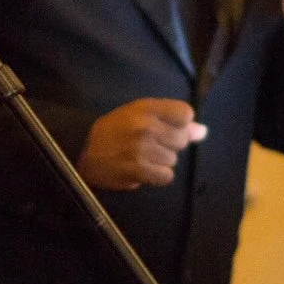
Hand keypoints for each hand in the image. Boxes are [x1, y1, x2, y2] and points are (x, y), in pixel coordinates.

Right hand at [76, 98, 207, 190]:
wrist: (81, 150)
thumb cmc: (113, 130)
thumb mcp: (138, 114)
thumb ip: (170, 119)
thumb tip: (203, 132)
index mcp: (145, 107)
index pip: (185, 113)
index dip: (180, 123)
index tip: (166, 127)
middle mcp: (146, 126)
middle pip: (182, 139)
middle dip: (169, 144)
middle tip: (149, 145)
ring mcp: (142, 149)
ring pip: (173, 159)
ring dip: (161, 161)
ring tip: (141, 157)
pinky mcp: (137, 170)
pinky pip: (166, 176)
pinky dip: (157, 176)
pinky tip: (143, 170)